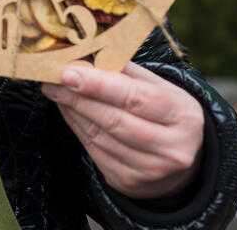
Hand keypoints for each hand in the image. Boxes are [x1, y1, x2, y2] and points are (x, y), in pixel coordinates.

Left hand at [41, 62, 204, 200]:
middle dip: (77, 98)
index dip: (98, 85)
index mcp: (184, 116)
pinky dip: (77, 127)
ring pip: (100, 136)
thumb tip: (87, 55)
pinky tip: (67, 110)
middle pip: (114, 120)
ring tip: (55, 91)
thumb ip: (128, 72)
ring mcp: (151, 169)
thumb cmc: (168, 115)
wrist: (185, 162)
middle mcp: (171, 148)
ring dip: (72, 111)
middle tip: (52, 79)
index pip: (135, 97)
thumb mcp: (162, 89)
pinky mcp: (129, 182)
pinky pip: (94, 150)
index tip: (68, 72)